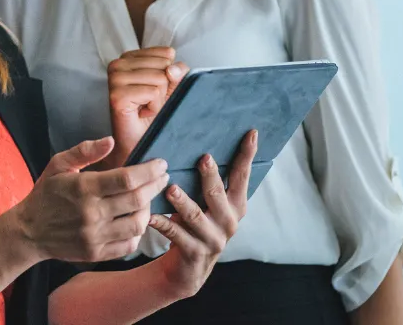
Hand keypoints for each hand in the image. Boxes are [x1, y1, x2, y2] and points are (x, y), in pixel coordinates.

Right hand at [11, 137, 169, 262]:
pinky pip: (128, 245)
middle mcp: (91, 213)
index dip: (149, 171)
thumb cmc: (46, 193)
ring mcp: (94, 236)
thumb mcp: (58, 165)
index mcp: (84, 188)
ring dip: (149, 209)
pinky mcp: (96, 253)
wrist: (28, 231)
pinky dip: (137, 232)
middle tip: (163, 177)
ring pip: (137, 224)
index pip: (127, 179)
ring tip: (148, 199)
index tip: (161, 164)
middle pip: (137, 200)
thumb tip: (110, 141)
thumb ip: (84, 151)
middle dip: (156, 186)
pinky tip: (135, 220)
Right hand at [105, 47, 189, 168]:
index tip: (154, 91)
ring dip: (159, 99)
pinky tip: (142, 114)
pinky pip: (152, 92)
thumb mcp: (171, 87)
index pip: (167, 54)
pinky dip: (153, 107)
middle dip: (164, 89)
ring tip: (145, 108)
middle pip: (164, 66)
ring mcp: (114, 79)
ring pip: (160, 78)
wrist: (140, 143)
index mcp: (129, 57)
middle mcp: (117, 64)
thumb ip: (177, 72)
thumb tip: (171, 69)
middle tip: (149, 102)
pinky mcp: (117, 95)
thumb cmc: (153, 115)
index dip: (169, 76)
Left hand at [147, 130, 257, 301]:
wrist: (188, 269)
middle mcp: (229, 221)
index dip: (247, 155)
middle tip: (204, 158)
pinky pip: (176, 236)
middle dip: (211, 177)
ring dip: (183, 202)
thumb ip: (208, 181)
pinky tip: (150, 216)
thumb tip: (200, 144)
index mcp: (235, 205)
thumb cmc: (195, 224)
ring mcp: (213, 239)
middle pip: (219, 195)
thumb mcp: (206, 204)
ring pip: (196, 216)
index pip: (242, 176)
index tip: (251, 133)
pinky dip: (162, 224)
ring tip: (171, 188)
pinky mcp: (195, 253)